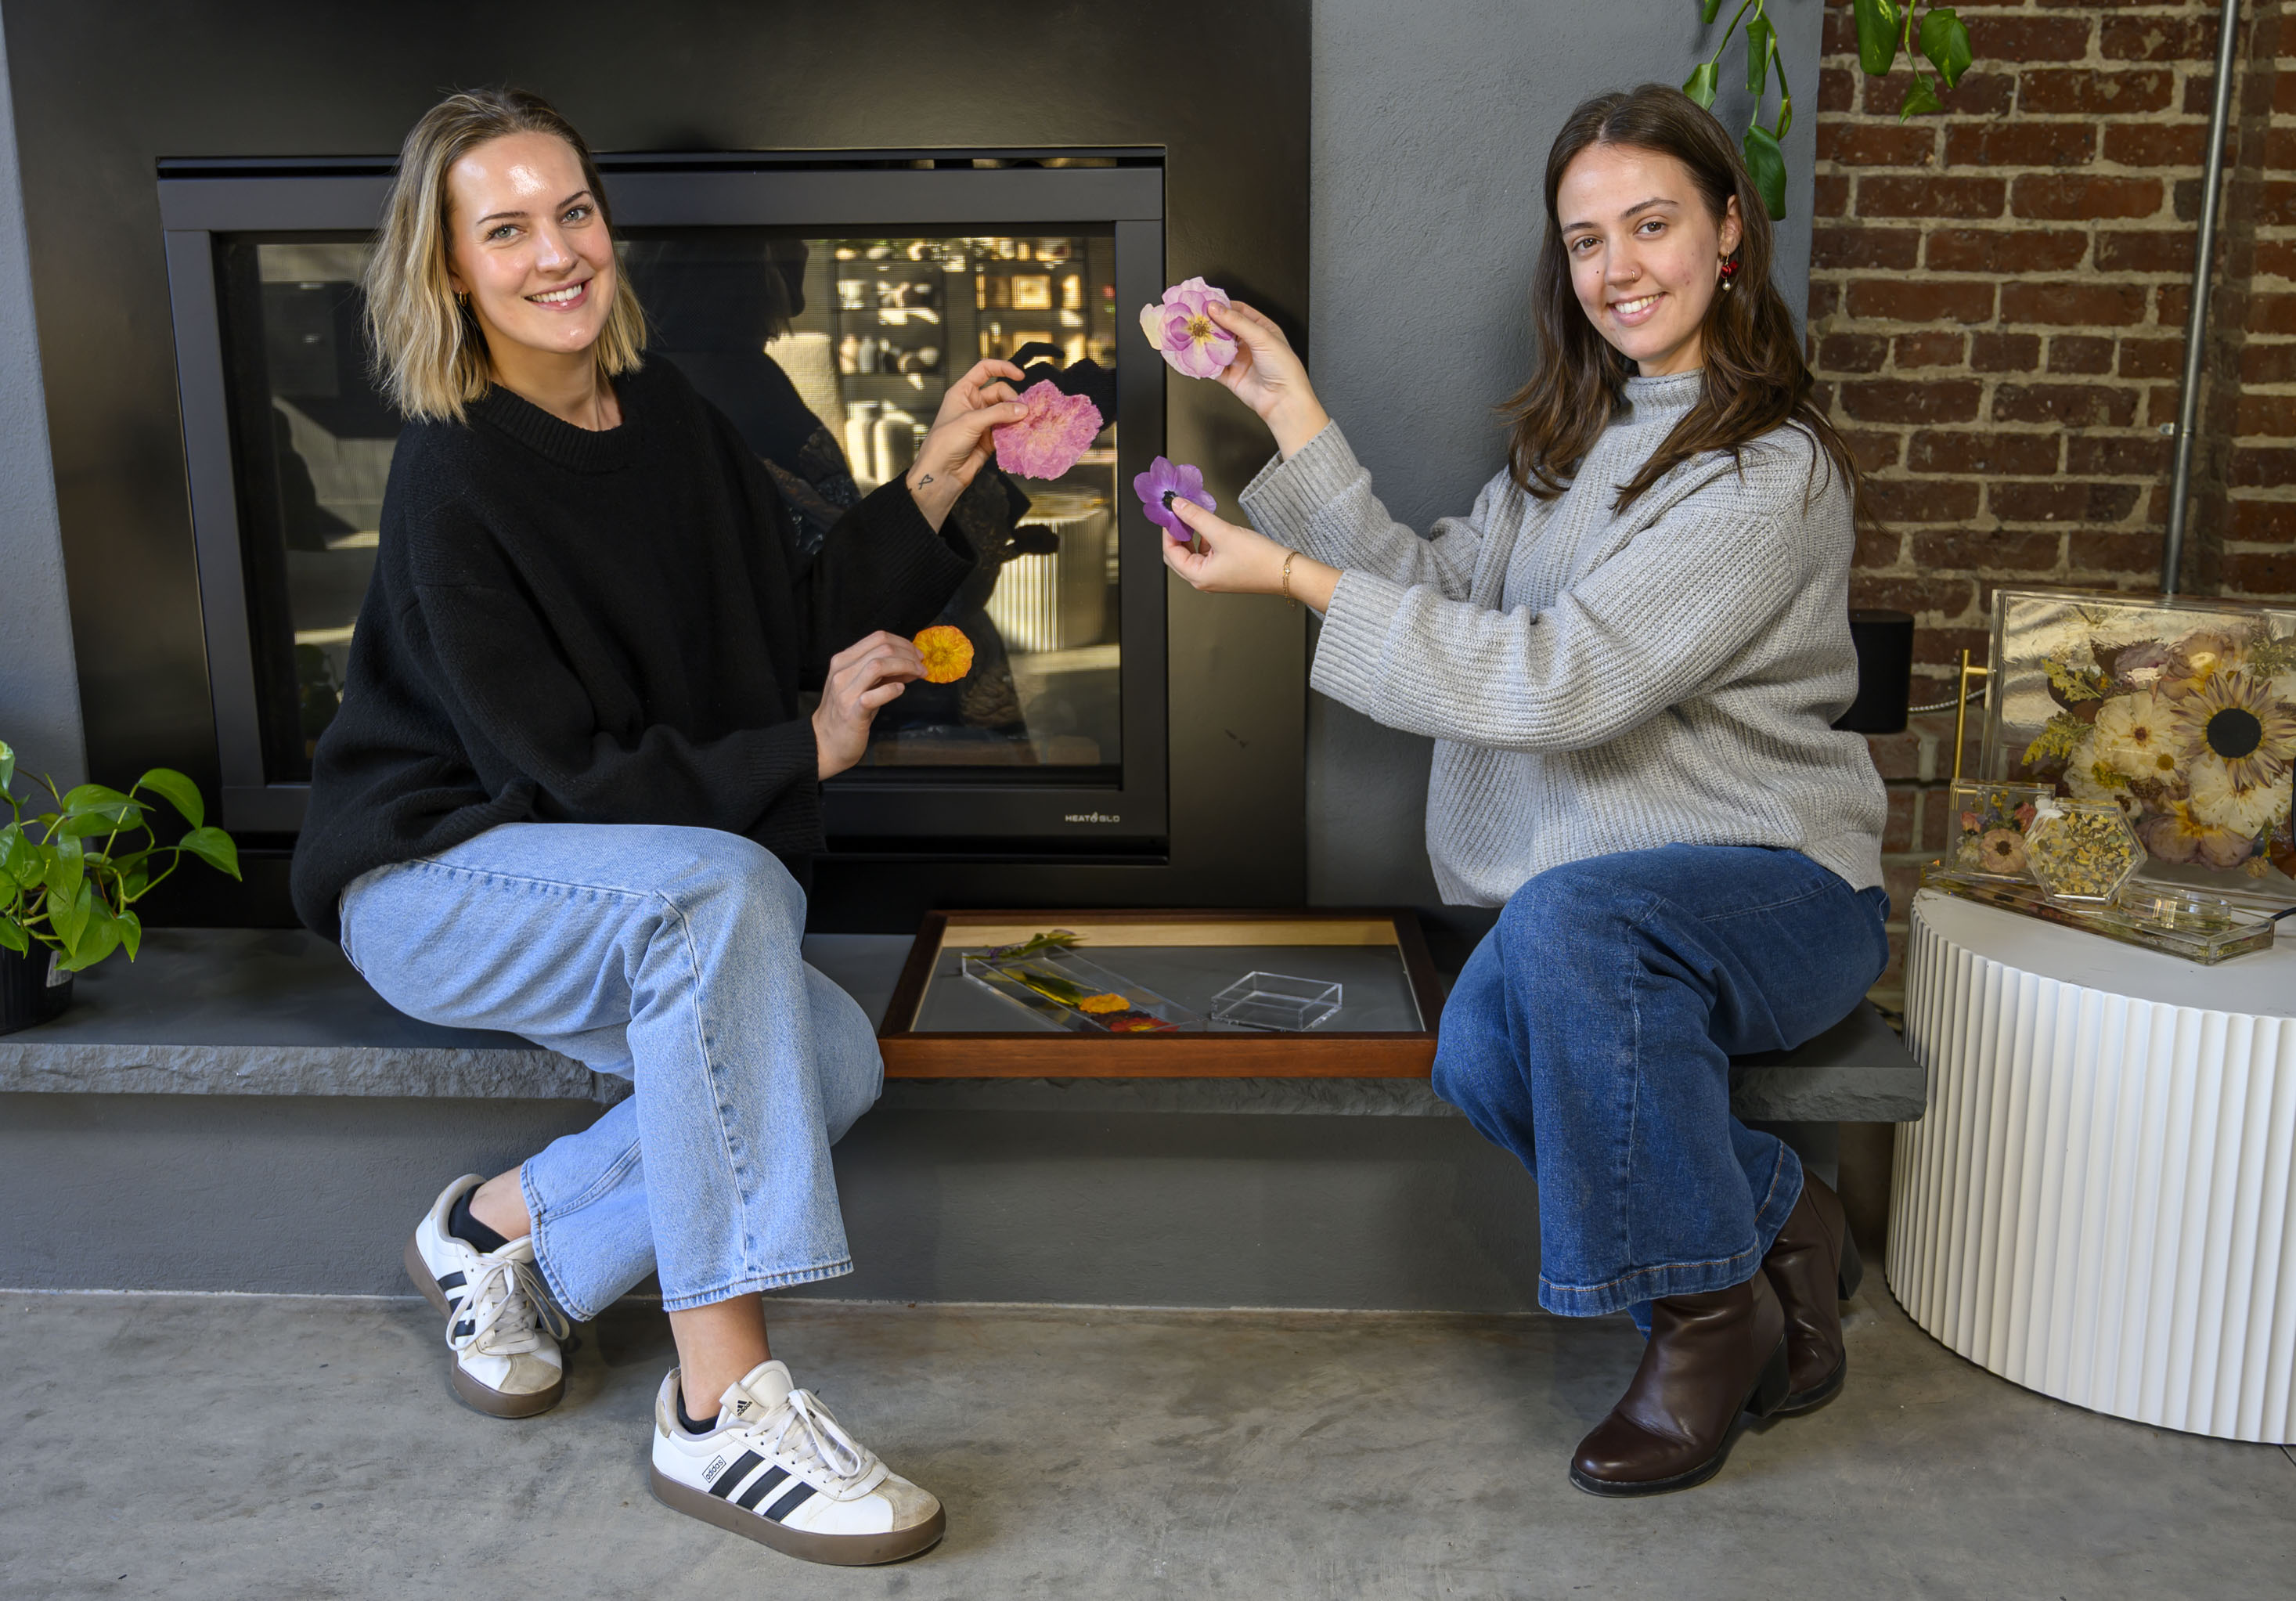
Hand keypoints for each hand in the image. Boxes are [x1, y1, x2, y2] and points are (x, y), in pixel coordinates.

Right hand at [812, 631, 923, 778]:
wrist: (826, 742)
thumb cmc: (847, 712)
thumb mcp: (862, 685)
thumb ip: (884, 672)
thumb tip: (912, 662)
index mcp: (843, 661)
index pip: (877, 638)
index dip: (903, 643)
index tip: (916, 655)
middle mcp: (841, 672)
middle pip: (882, 648)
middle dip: (909, 655)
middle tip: (922, 666)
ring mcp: (845, 692)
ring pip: (878, 665)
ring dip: (905, 667)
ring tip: (918, 675)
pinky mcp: (852, 712)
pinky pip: (875, 695)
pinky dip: (892, 690)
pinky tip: (900, 690)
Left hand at [905, 359, 1026, 529]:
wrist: (941, 473)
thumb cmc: (944, 443)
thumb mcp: (970, 421)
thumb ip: (998, 413)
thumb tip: (1022, 408)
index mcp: (963, 392)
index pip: (985, 370)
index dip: (1003, 368)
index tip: (1020, 375)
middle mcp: (974, 404)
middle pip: (1001, 392)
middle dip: (1013, 400)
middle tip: (1021, 412)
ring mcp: (983, 421)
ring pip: (1007, 412)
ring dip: (1017, 416)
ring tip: (1025, 423)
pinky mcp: (991, 438)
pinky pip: (1008, 430)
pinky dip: (1016, 431)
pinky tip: (1021, 434)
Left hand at [1161, 497, 1339, 610]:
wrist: (1287, 571)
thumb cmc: (1259, 560)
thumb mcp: (1222, 532)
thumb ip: (1197, 517)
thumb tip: (1177, 506)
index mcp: (1198, 576)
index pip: (1170, 551)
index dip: (1168, 529)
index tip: (1171, 511)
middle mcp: (1203, 580)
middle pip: (1178, 554)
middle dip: (1178, 532)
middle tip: (1181, 512)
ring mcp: (1215, 577)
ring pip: (1193, 554)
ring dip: (1192, 535)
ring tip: (1197, 517)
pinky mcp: (1226, 571)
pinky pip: (1207, 554)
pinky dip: (1205, 540)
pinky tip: (1213, 528)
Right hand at [1206, 300, 1329, 457]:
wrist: (1283, 401)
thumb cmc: (1284, 368)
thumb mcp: (1262, 337)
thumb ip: (1237, 322)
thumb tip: (1216, 308)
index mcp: (1262, 329)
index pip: (1239, 311)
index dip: (1222, 305)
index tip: (1206, 302)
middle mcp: (1249, 343)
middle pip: (1225, 327)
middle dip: (1210, 323)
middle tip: (1194, 317)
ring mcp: (1239, 359)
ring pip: (1217, 346)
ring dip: (1205, 340)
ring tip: (1191, 333)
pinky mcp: (1230, 376)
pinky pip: (1213, 366)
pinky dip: (1203, 361)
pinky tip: (1195, 354)